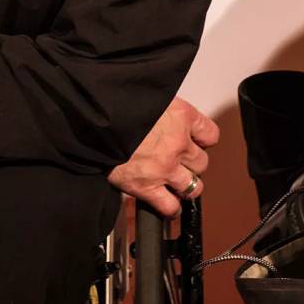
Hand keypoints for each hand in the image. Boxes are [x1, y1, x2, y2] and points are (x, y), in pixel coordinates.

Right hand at [107, 97, 219, 216]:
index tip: (196, 143)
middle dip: (192, 164)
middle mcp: (178, 143)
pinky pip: (169, 206)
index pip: (210, 135)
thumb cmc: (117, 103)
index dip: (202, 141)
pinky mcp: (146, 186)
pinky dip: (171, 208)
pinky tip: (170, 205)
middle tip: (180, 163)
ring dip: (186, 186)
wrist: (93, 118)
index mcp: (181, 117)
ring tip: (178, 185)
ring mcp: (164, 168)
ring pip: (193, 186)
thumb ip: (164, 109)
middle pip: (202, 162)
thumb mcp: (150, 95)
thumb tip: (164, 115)